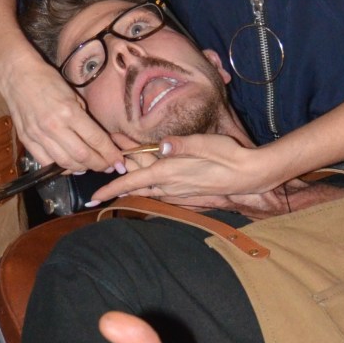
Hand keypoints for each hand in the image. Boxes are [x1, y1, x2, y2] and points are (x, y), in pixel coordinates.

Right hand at [0, 51, 123, 173]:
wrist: (18, 75)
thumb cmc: (49, 80)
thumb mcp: (74, 94)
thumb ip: (85, 117)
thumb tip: (97, 139)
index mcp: (69, 112)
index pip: (96, 139)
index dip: (110, 154)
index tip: (120, 161)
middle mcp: (54, 127)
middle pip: (83, 156)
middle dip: (100, 165)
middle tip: (108, 166)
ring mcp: (38, 135)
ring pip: (65, 163)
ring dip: (82, 169)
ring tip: (91, 166)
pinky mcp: (27, 140)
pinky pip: (46, 162)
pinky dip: (61, 168)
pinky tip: (70, 166)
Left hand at [91, 133, 284, 208]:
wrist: (252, 175)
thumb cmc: (230, 157)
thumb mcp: (206, 145)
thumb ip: (182, 144)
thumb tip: (162, 145)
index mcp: (171, 173)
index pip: (133, 181)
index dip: (110, 189)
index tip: (91, 198)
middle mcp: (171, 185)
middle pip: (136, 179)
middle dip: (120, 167)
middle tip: (108, 148)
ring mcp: (179, 190)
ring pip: (147, 183)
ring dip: (134, 172)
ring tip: (124, 155)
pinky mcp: (187, 190)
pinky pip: (160, 187)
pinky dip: (148, 179)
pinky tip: (149, 171)